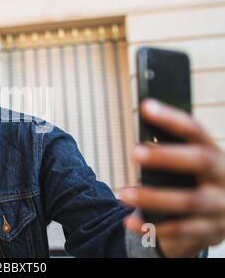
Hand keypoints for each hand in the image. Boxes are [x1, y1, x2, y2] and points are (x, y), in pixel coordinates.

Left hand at [120, 99, 224, 257]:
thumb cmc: (196, 181)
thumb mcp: (192, 165)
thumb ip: (172, 151)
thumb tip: (141, 138)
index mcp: (217, 155)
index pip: (196, 131)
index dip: (171, 118)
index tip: (146, 107)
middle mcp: (224, 178)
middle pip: (200, 161)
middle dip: (166, 156)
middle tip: (134, 153)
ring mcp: (221, 207)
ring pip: (188, 201)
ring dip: (153, 197)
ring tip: (123, 193)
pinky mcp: (211, 231)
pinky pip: (181, 230)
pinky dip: (153, 228)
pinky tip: (129, 222)